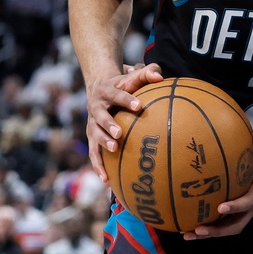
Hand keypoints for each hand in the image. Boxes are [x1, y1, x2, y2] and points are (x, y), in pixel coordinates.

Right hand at [84, 63, 163, 180]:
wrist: (100, 87)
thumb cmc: (125, 83)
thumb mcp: (134, 75)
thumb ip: (148, 72)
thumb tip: (161, 76)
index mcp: (106, 91)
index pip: (116, 94)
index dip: (126, 100)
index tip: (138, 106)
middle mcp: (96, 107)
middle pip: (101, 116)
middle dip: (109, 125)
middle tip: (120, 134)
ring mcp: (92, 123)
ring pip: (95, 135)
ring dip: (103, 144)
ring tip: (114, 150)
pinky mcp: (92, 137)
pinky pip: (93, 153)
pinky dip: (98, 166)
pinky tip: (106, 181)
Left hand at [184, 134, 252, 239]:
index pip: (247, 203)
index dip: (235, 207)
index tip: (221, 207)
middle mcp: (250, 208)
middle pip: (234, 226)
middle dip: (217, 230)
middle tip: (199, 229)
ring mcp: (242, 214)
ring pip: (225, 229)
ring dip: (207, 234)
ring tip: (187, 234)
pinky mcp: (235, 214)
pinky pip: (220, 225)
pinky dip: (205, 228)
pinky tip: (187, 228)